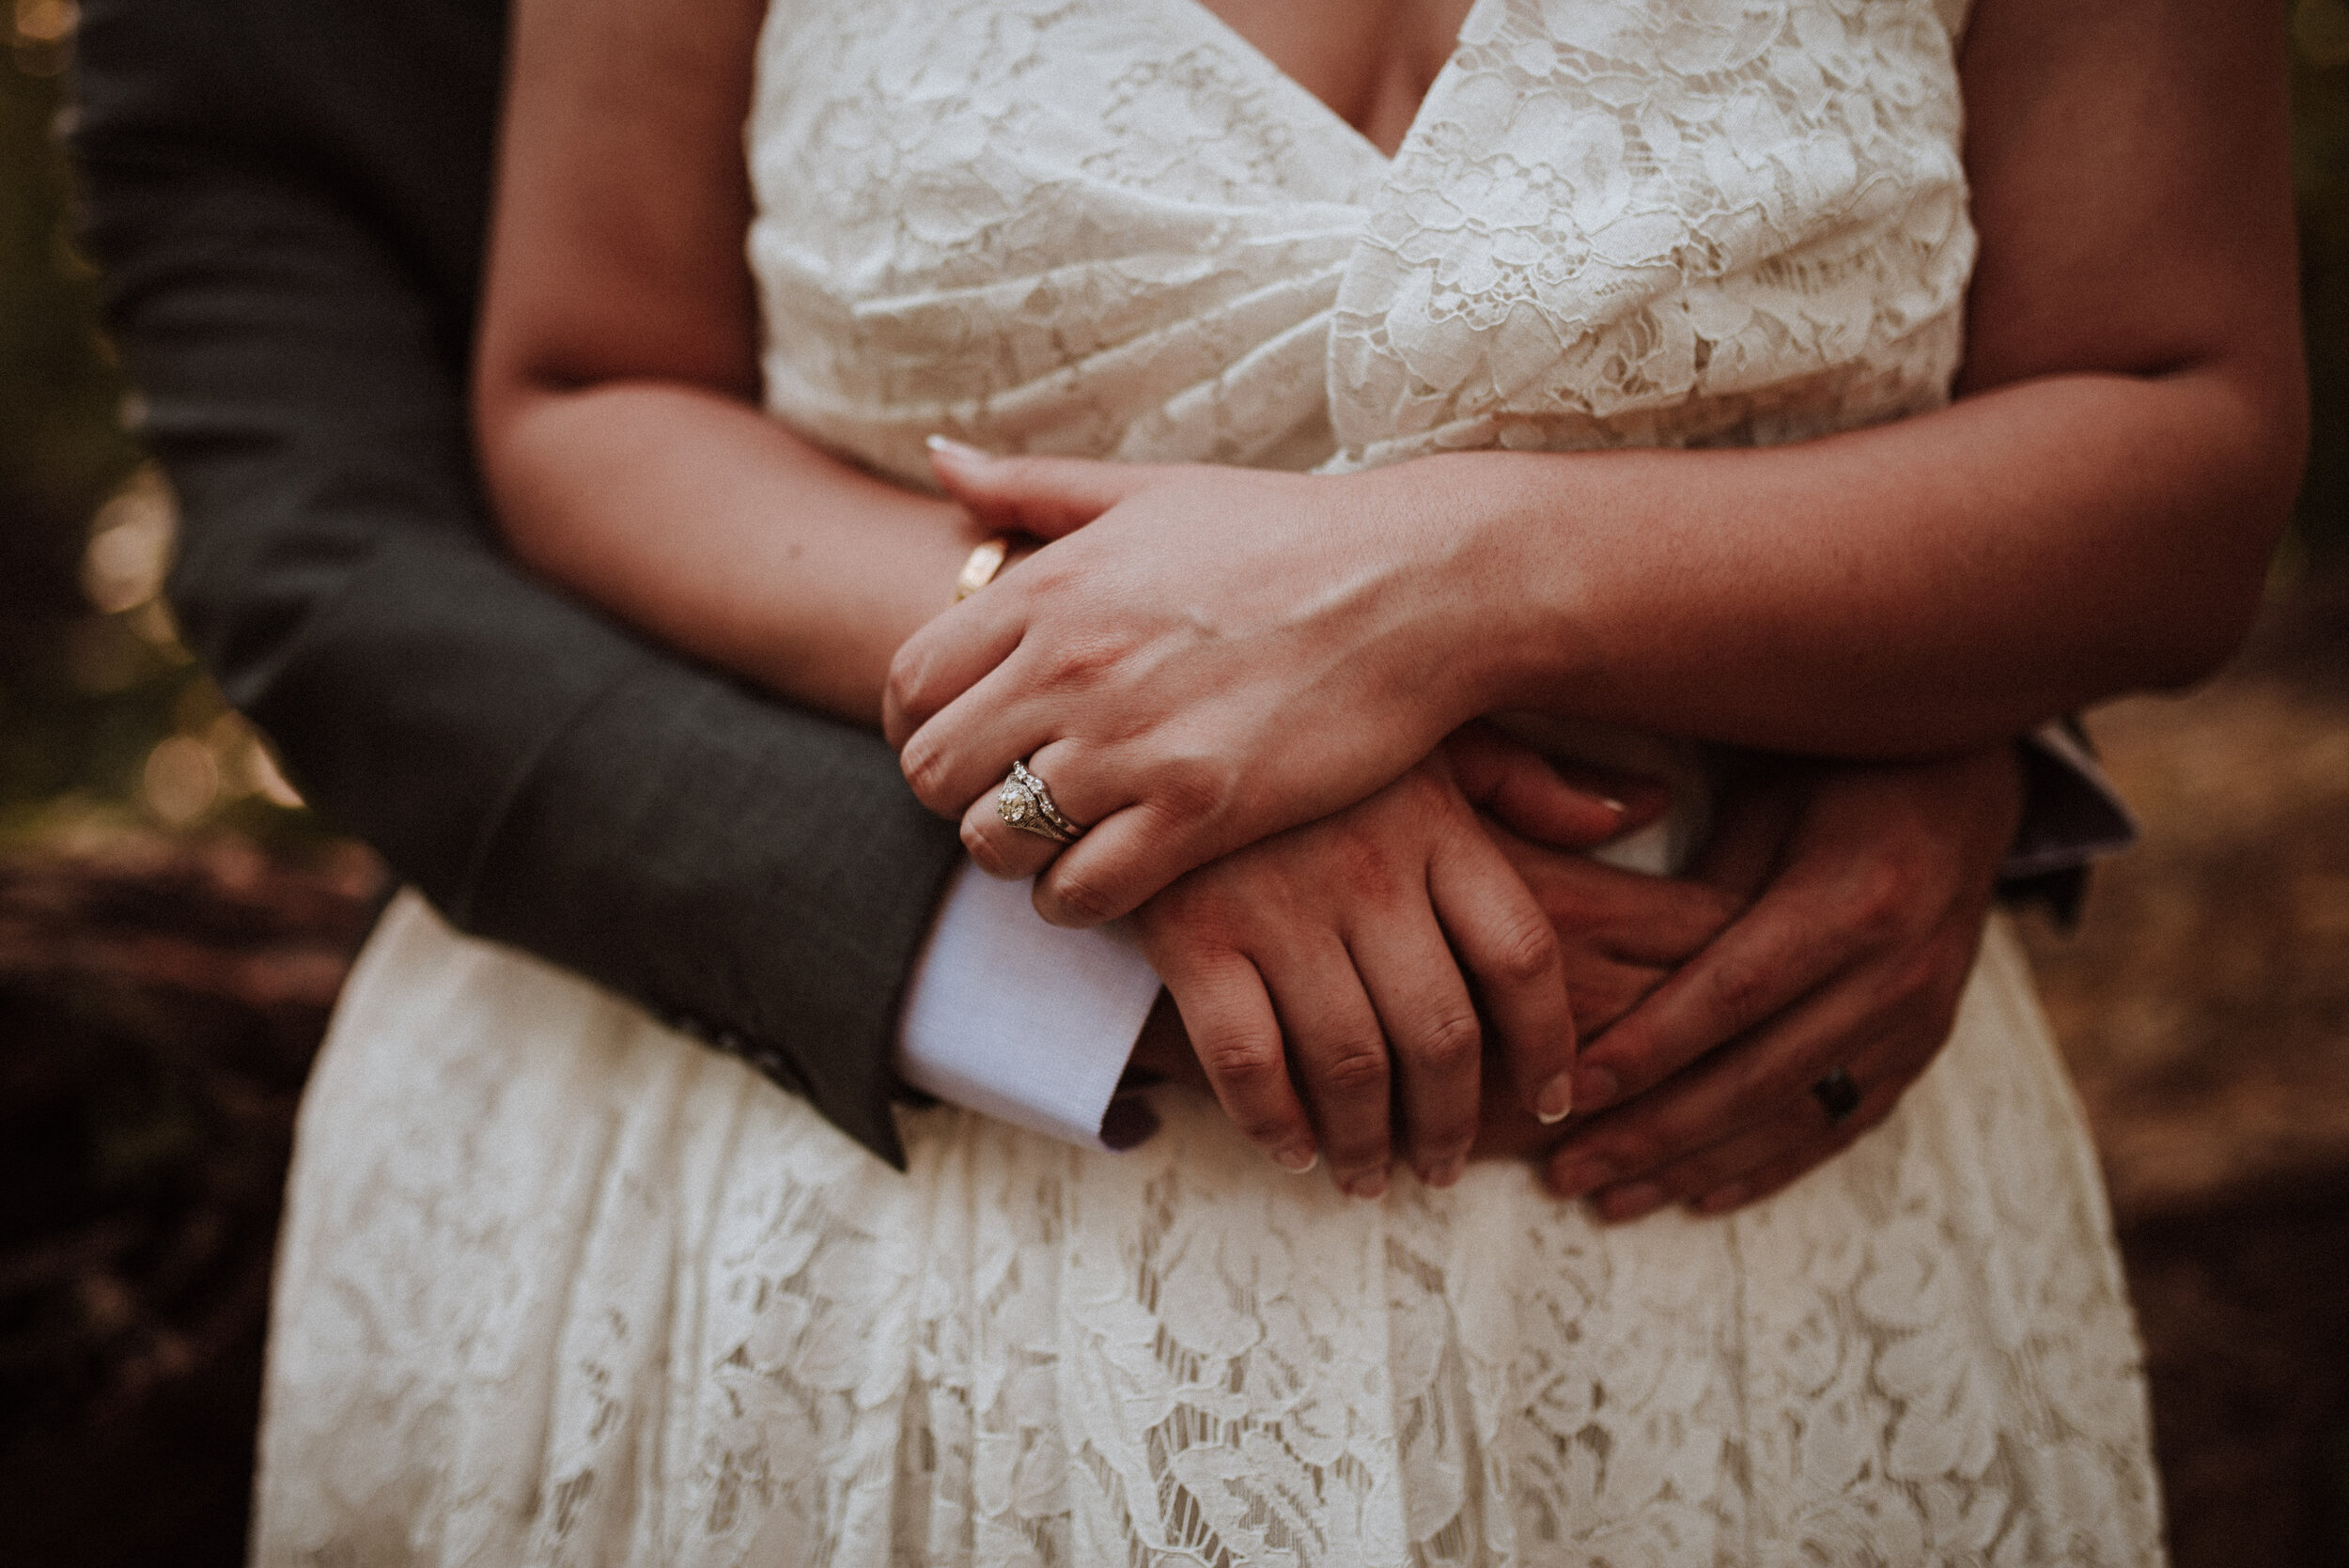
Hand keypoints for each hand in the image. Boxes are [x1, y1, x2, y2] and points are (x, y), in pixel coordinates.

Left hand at [885, 443, 1502, 926]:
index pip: (909, 683)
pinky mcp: (1198, 811)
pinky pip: (1079, 892)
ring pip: (995, 842)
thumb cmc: (1292, 534)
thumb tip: (940, 460)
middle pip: (932, 774)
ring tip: (1068, 840)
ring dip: (1019, 854)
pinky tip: (1118, 875)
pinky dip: (1081, 899)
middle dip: (962, 797)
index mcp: (1049, 587)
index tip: (970, 742)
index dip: (922, 726)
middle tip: (1016, 798)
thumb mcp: (1154, 490)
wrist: (1423, 585)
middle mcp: (1070, 665)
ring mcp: (1131, 743)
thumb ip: (1034, 487)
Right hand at [1130, 725, 1648, 1196]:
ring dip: (1368, 1142)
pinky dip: (1275, 1121)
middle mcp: (1367, 867)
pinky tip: (1292, 1145)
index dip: (1548, 1047)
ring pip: (1352, 1063)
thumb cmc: (1298, 722)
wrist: (1137, 701)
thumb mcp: (1420, 728)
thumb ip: (1527, 783)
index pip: (1523, 957)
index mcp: (1435, 820)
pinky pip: (1248, 1061)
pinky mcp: (1190, 932)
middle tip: (1444, 1164)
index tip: (1554, 1100)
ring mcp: (1276, 904)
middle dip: (1453, 1122)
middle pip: (1444, 1032)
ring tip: (1369, 1174)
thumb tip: (1639, 813)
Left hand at [1534, 745, 2025, 1218]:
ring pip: (1793, 1118)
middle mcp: (1897, 971)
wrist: (1969, 776)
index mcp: (1854, 900)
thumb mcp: (1762, 797)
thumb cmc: (1833, 768)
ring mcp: (1919, 1019)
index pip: (1734, 995)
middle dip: (1652, 1132)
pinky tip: (1696, 1196)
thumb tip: (1593, 959)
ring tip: (1606, 1198)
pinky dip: (1766, 1166)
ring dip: (1694, 1165)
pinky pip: (1839, 1127)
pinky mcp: (1924, 1048)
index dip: (1648, 1050)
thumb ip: (1695, 890)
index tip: (1568, 1090)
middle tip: (1562, 1170)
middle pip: (1757, 1076)